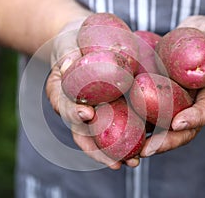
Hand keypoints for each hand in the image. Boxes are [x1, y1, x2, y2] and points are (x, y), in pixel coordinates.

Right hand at [46, 19, 139, 168]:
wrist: (79, 42)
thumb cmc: (71, 42)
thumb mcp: (66, 44)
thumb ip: (67, 54)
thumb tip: (69, 65)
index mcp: (60, 94)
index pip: (65, 107)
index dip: (75, 113)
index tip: (88, 114)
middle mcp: (74, 108)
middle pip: (83, 133)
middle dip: (99, 149)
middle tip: (116, 162)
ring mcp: (91, 111)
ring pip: (100, 137)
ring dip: (116, 152)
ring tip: (133, 162)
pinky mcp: (107, 108)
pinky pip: (117, 125)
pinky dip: (128, 137)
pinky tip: (143, 147)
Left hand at [140, 15, 204, 156]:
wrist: (188, 43)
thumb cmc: (200, 38)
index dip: (194, 118)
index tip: (179, 123)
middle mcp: (190, 106)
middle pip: (182, 130)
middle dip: (165, 142)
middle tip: (147, 150)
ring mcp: (173, 108)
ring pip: (163, 132)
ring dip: (147, 144)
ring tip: (128, 154)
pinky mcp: (156, 105)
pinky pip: (147, 121)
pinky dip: (134, 131)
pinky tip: (117, 137)